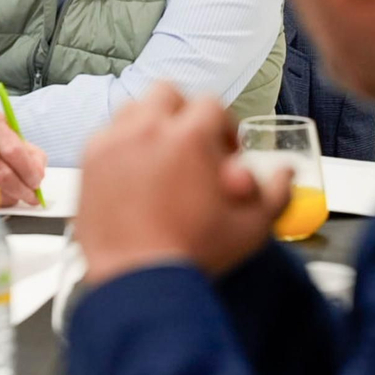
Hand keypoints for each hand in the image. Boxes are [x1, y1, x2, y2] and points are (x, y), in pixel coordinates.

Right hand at [0, 96, 46, 206]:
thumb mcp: (2, 125)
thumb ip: (24, 146)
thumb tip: (38, 169)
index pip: (15, 152)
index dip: (30, 170)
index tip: (37, 180)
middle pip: (4, 175)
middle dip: (23, 189)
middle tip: (32, 195)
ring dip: (10, 196)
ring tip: (18, 193)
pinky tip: (1, 193)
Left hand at [76, 83, 291, 286]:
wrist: (138, 280)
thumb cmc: (192, 256)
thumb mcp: (250, 227)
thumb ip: (274, 192)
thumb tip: (285, 172)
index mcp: (190, 138)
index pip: (211, 105)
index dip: (224, 126)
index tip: (224, 151)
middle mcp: (148, 130)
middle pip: (167, 93)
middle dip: (183, 113)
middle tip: (191, 146)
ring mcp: (113, 143)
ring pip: (133, 109)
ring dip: (150, 124)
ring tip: (161, 158)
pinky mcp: (89, 161)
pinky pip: (106, 135)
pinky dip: (122, 145)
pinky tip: (134, 175)